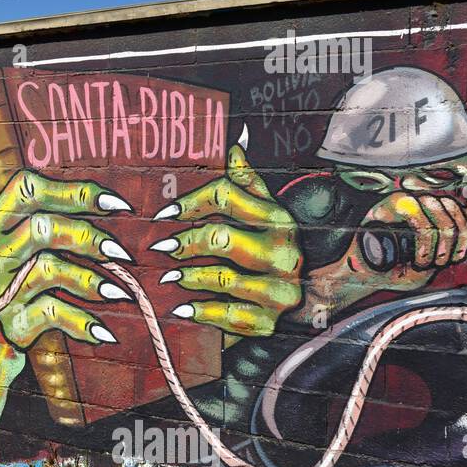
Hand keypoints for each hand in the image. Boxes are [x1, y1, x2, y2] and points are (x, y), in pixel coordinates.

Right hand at [0, 170, 133, 348]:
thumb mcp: (22, 249)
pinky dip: (80, 322)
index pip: (27, 192)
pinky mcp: (10, 322)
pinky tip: (103, 331)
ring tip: (119, 292)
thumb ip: (52, 224)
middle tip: (119, 252)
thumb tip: (112, 206)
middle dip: (86, 238)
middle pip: (39, 230)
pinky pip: (51, 314)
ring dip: (89, 281)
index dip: (73, 192)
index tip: (116, 204)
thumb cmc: (17, 282)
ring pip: (47, 271)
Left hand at [149, 144, 301, 336]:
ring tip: (169, 275)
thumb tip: (234, 145)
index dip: (192, 202)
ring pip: (224, 278)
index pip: (228, 196)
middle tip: (163, 246)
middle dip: (187, 242)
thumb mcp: (264, 215)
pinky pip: (229, 316)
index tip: (165, 213)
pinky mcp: (269, 321)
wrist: (303, 305)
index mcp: (278, 219)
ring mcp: (279, 289)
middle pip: (222, 238)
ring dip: (190, 276)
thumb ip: (246, 185)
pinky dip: (202, 312)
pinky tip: (182, 309)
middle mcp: (283, 252)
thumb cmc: (268, 250)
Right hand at [348, 192, 466, 291]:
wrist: (359, 274)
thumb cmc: (392, 269)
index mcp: (433, 211)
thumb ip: (452, 250)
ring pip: (443, 221)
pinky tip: (418, 259)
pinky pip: (422, 224)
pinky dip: (425, 247)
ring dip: (440, 249)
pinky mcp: (390, 205)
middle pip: (457, 216)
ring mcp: (406, 200)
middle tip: (439, 263)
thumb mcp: (431, 261)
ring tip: (426, 263)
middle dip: (455, 247)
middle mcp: (421, 201)